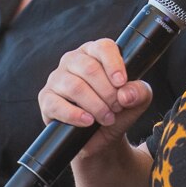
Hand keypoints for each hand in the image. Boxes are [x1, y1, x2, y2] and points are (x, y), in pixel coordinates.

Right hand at [35, 38, 153, 158]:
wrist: (102, 139)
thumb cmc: (118, 112)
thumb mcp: (136, 102)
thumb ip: (139, 92)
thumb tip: (126, 94)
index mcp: (95, 53)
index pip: (103, 47)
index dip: (114, 64)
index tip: (121, 83)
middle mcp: (73, 60)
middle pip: (89, 68)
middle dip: (108, 92)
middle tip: (117, 107)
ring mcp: (57, 78)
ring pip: (74, 86)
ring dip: (95, 105)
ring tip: (107, 118)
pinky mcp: (46, 99)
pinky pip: (56, 104)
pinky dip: (75, 115)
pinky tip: (88, 121)